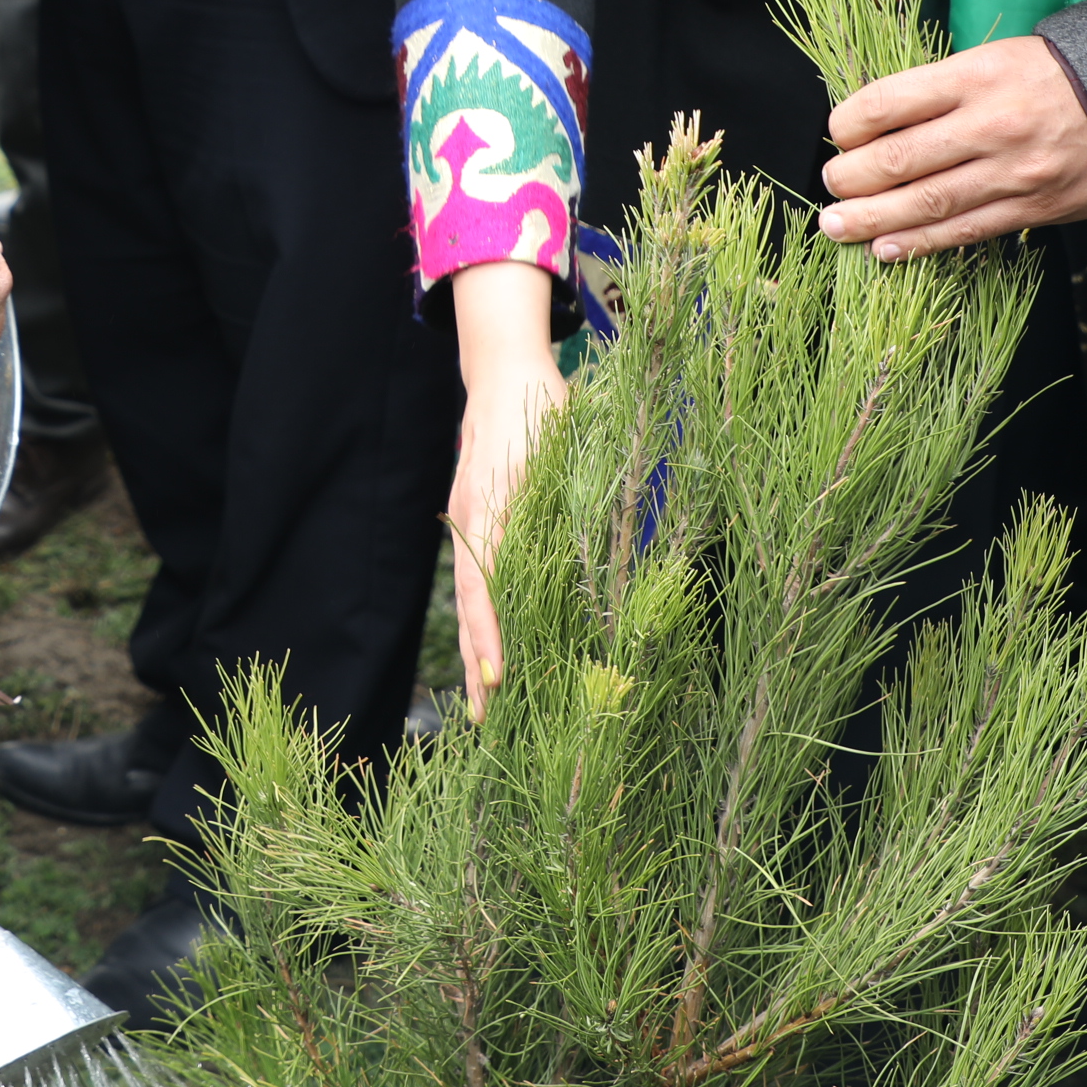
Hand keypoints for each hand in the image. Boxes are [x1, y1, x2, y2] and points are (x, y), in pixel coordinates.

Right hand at [448, 260, 566, 720]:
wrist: (502, 369)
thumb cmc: (543, 403)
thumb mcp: (568, 440)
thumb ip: (582, 489)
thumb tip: (618, 546)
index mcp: (494, 504)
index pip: (486, 584)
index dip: (492, 632)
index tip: (500, 675)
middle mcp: (473, 521)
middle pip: (470, 604)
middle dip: (477, 662)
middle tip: (485, 718)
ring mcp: (468, 524)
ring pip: (468, 601)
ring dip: (475, 653)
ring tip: (484, 707)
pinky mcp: (474, 524)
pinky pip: (474, 584)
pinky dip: (479, 625)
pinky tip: (491, 656)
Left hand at [817, 36, 1086, 259]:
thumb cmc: (1062, 77)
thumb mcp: (1001, 57)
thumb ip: (944, 87)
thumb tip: (877, 120)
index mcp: (979, 74)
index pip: (891, 100)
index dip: (849, 122)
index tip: (836, 132)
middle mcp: (993, 123)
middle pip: (900, 158)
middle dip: (852, 177)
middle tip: (829, 183)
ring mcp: (1014, 171)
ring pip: (927, 202)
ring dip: (873, 219)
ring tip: (837, 225)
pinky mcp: (1034, 208)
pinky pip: (966, 231)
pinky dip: (921, 243)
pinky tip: (887, 249)